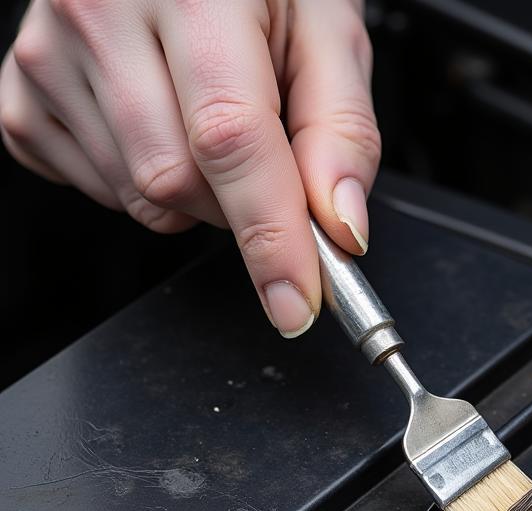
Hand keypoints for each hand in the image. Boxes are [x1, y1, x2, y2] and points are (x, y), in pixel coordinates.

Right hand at [0, 0, 379, 337]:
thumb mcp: (327, 32)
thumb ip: (341, 132)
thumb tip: (340, 227)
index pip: (230, 141)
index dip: (269, 237)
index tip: (296, 302)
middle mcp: (98, 11)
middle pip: (178, 185)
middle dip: (239, 205)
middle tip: (265, 158)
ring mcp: (46, 54)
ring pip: (140, 199)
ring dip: (196, 199)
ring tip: (207, 122)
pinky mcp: (21, 94)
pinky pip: (98, 192)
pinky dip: (143, 188)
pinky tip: (159, 128)